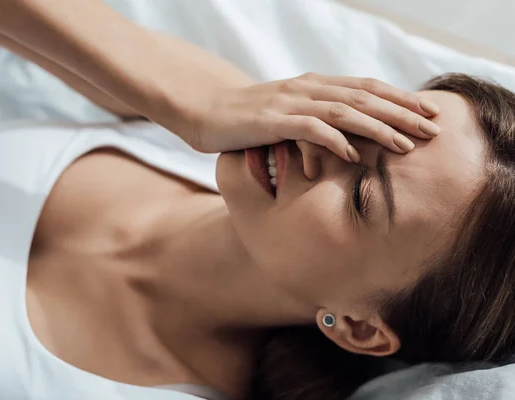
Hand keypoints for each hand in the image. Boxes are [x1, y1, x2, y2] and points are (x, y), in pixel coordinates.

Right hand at [184, 73, 439, 176]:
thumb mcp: (288, 111)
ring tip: (405, 145)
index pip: (366, 87)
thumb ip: (317, 115)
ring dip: (378, 127)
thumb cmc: (249, 117)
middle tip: (432, 128)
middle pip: (364, 97)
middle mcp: (308, 88)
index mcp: (314, 84)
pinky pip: (310, 128)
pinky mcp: (272, 121)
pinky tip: (354, 154)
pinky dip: (334, 140)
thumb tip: (349, 131)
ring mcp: (291, 102)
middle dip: (401, 112)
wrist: (206, 110)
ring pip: (345, 111)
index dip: (399, 98)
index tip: (427, 113)